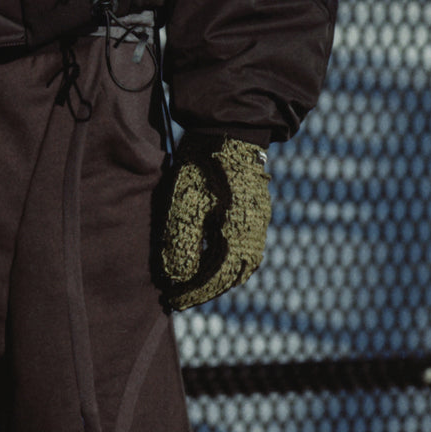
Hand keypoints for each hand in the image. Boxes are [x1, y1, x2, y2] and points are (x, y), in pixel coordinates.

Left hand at [160, 134, 271, 310]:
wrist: (228, 130)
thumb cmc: (202, 165)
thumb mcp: (184, 203)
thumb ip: (182, 243)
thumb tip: (178, 278)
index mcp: (238, 231)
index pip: (216, 276)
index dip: (193, 293)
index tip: (172, 301)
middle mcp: (254, 231)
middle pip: (231, 276)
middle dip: (204, 292)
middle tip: (179, 300)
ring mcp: (258, 223)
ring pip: (241, 266)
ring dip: (217, 281)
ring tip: (192, 288)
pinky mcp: (256, 215)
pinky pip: (246, 251)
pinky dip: (228, 266)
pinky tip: (209, 266)